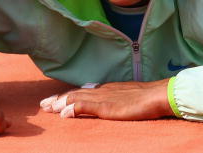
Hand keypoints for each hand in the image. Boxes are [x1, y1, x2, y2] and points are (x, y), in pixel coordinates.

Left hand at [40, 79, 171, 119]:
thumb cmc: (147, 98)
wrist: (158, 95)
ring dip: (60, 103)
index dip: (66, 96)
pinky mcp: (107, 106)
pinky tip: (63, 113)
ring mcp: (103, 97)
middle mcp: (102, 91)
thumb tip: (103, 103)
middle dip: (58, 99)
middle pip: (75, 94)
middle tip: (43, 104)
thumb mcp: (127, 98)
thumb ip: (113, 99)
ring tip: (48, 108)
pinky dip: (72, 108)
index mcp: (106, 89)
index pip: (82, 92)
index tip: (54, 101)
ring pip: (76, 98)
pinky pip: (85, 106)